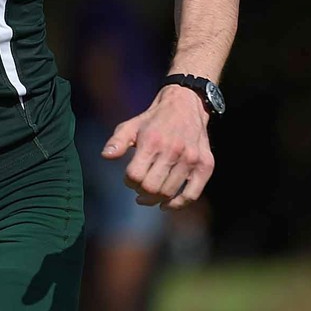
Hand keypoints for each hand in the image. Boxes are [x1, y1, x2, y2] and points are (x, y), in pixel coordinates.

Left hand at [102, 84, 214, 210]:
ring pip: (169, 193)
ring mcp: (191, 159)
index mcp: (152, 141)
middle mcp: (173, 150)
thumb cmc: (154, 119)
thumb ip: (117, 141)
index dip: (128, 182)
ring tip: (149, 196)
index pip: (135, 175)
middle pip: (151, 188)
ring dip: (156, 199)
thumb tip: (106, 156)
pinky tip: (166, 205)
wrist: (186, 105)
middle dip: (140, 192)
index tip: (129, 179)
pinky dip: (178, 204)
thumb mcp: (131, 126)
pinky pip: (192, 194)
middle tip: (138, 190)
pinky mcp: (205, 165)